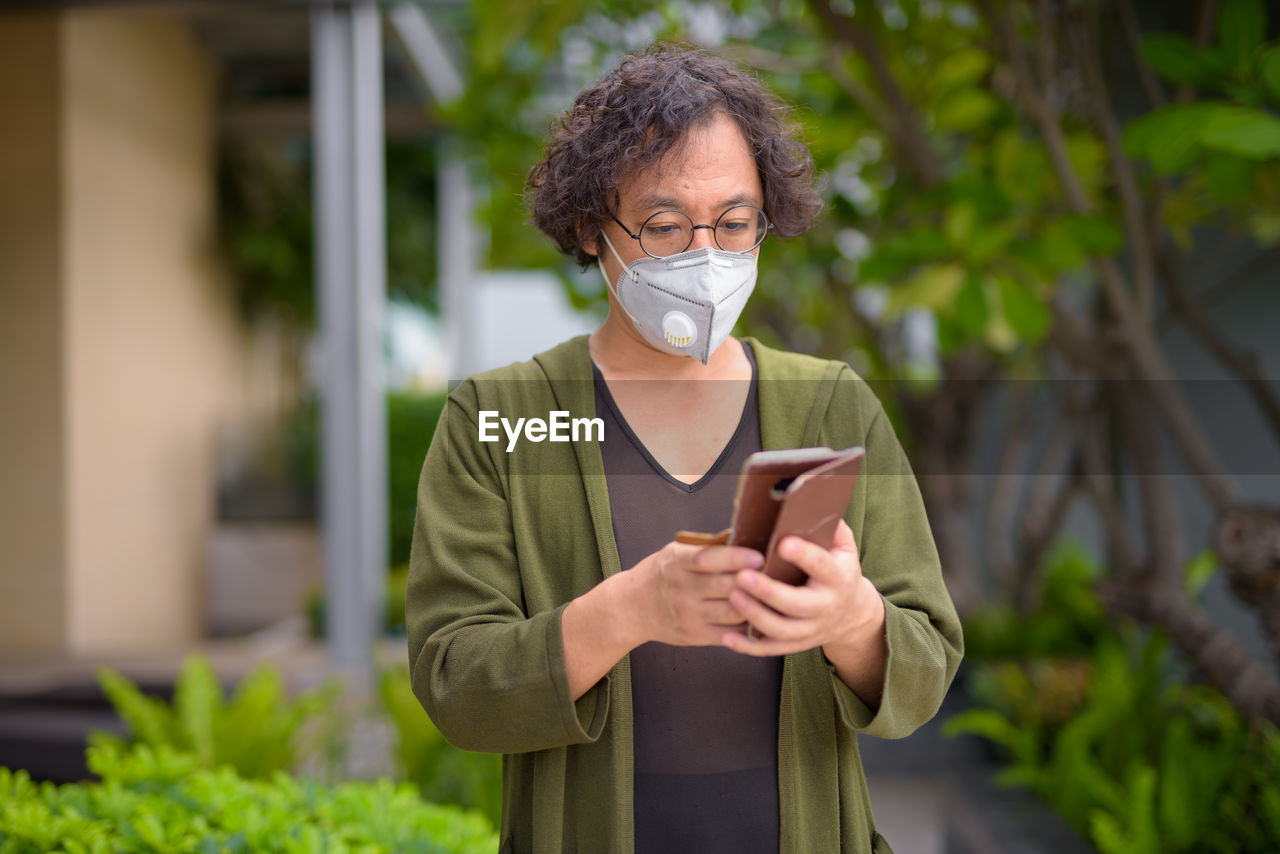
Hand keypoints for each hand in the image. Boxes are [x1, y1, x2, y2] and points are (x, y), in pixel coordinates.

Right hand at [626, 541, 763, 646]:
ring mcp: (688, 615)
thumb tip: (745, 536)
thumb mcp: (675, 552)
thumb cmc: (662, 574)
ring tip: (774, 596)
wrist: (631, 608)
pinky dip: (748, 625)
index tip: (759, 557)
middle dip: (753, 582)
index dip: (736, 558)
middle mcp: (681, 590)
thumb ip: (707, 548)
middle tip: (777, 576)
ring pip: (732, 612)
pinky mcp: (695, 636)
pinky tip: (760, 615)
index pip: (708, 559)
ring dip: (756, 605)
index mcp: (676, 562)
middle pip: (724, 587)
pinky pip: (729, 633)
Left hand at [723, 520, 883, 658]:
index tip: (783, 544)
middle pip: (797, 604)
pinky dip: (748, 646)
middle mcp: (825, 607)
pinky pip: (770, 649)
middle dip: (769, 592)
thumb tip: (811, 502)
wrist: (850, 613)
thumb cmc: (837, 569)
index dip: (804, 556)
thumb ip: (830, 526)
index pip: (822, 567)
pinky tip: (727, 637)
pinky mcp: (796, 644)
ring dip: (755, 616)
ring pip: (781, 630)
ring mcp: (811, 629)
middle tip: (743, 576)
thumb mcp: (843, 547)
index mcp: (838, 578)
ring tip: (733, 596)